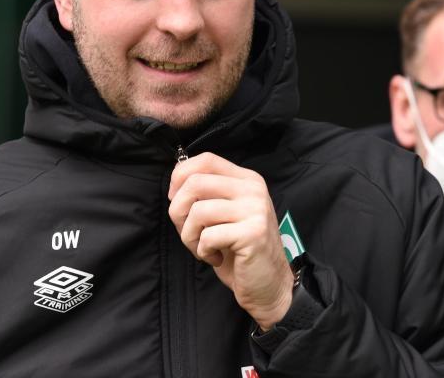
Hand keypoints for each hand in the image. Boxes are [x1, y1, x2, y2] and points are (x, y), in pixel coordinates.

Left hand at [168, 152, 293, 329]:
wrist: (269, 284)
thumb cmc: (239, 250)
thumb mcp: (223, 214)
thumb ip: (206, 195)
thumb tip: (174, 185)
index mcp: (246, 179)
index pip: (206, 159)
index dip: (180, 177)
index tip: (175, 199)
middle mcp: (253, 189)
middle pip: (195, 182)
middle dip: (178, 210)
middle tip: (188, 231)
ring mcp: (255, 209)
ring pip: (198, 211)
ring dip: (189, 236)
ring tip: (203, 248)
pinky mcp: (253, 233)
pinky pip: (208, 236)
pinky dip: (203, 251)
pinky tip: (216, 258)